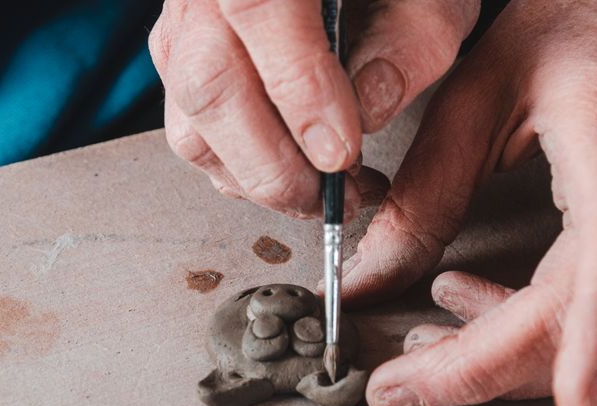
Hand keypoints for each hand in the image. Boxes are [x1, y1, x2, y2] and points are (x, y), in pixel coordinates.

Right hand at [148, 0, 479, 218]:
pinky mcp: (184, 57)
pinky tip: (291, 172)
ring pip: (191, 121)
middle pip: (210, 84)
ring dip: (256, 178)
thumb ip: (412, 41)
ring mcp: (184, 22)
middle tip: (335, 196)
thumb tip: (367, 110)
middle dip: (275, 166)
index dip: (300, 94)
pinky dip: (239, 168)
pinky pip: (192, 130)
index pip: (259, 9)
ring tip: (321, 191)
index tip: (343, 155)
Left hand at [345, 0, 596, 405]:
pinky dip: (529, 331)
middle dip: (488, 369)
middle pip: (586, 315)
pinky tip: (465, 301)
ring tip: (422, 345)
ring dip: (508, 359)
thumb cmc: (572, 29)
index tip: (571, 401)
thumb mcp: (476, 92)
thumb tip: (369, 278)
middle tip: (400, 387)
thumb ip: (423, 192)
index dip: (596, 328)